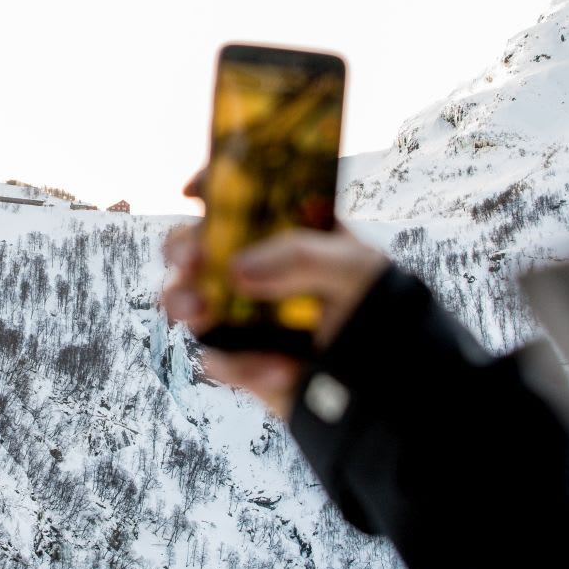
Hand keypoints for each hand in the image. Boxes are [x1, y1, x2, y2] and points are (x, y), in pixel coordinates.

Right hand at [161, 175, 387, 415]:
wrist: (388, 381)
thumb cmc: (376, 307)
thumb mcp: (354, 267)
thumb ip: (300, 257)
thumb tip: (236, 270)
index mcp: (280, 232)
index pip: (236, 198)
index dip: (209, 187)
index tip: (194, 190)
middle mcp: (251, 267)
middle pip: (193, 247)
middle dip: (180, 248)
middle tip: (190, 258)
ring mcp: (239, 314)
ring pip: (185, 300)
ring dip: (181, 302)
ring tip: (199, 313)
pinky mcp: (238, 360)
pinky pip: (216, 360)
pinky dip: (239, 366)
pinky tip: (281, 369)